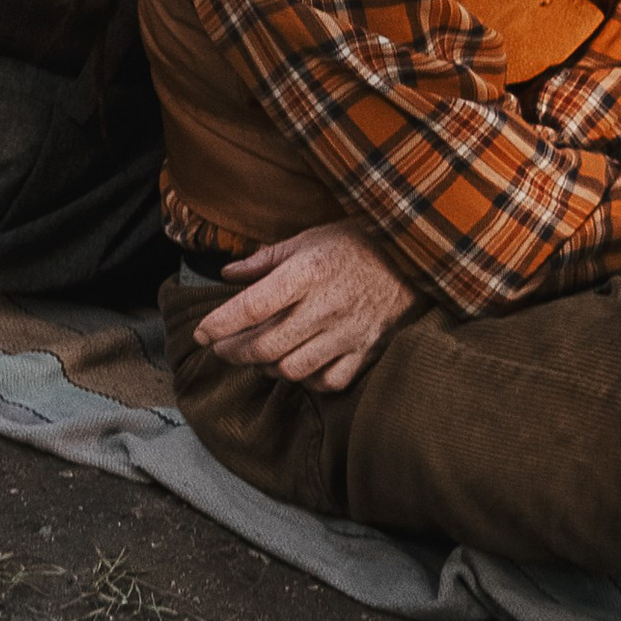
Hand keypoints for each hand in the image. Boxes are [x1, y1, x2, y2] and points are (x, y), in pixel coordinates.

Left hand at [195, 222, 419, 389]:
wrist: (418, 258)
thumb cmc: (359, 244)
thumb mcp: (310, 238)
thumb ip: (266, 259)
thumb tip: (228, 274)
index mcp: (308, 273)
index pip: (251, 307)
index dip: (220, 324)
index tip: (201, 334)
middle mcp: (325, 307)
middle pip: (265, 345)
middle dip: (233, 352)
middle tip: (221, 348)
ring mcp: (348, 333)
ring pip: (292, 369)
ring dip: (266, 367)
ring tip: (257, 357)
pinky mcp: (367, 351)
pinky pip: (329, 381)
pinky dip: (307, 380)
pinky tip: (297, 367)